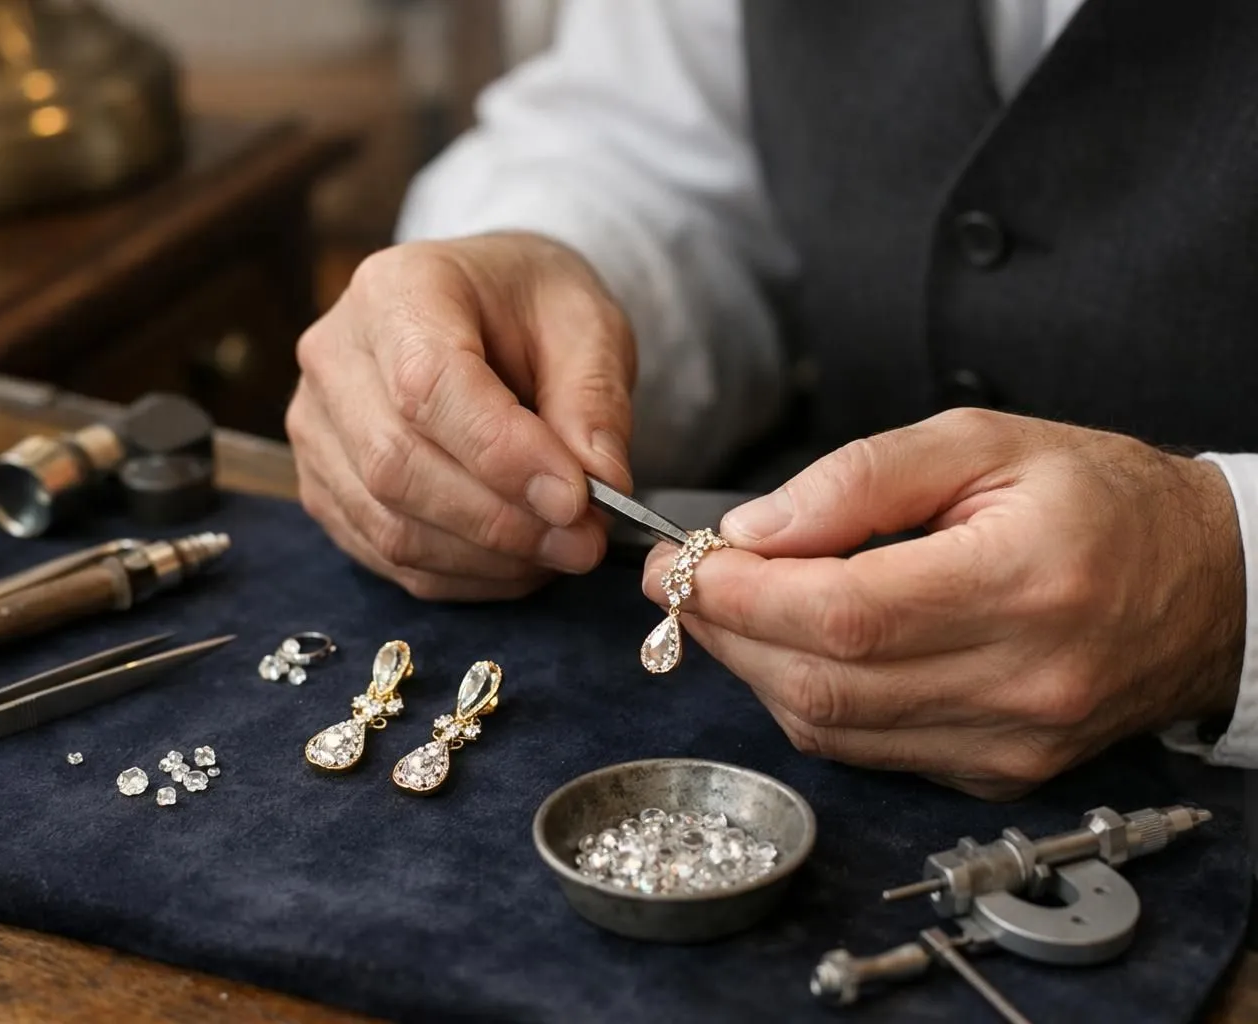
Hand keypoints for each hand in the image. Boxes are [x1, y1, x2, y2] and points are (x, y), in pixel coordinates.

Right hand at [288, 232, 634, 599]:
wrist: (485, 311)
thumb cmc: (531, 308)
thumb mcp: (588, 326)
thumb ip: (593, 402)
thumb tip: (600, 486)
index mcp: (396, 290)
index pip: (428, 386)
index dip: (502, 456)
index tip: (575, 499)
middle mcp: (335, 357)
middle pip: (396, 465)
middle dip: (501, 521)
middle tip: (584, 540)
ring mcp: (318, 428)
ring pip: (389, 524)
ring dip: (487, 558)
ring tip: (561, 550)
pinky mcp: (323, 487)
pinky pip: (385, 555)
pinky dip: (462, 575)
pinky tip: (518, 562)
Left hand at [643, 408, 1245, 798]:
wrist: (1210, 584)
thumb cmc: (1098, 498)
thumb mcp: (982, 442)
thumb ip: (860, 480)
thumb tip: (753, 531)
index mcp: (1023, 583)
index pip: (841, 614)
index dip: (739, 593)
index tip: (676, 561)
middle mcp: (1021, 682)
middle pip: (822, 684)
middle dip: (726, 631)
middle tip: (676, 583)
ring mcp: (1013, 743)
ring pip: (832, 729)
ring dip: (754, 670)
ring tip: (726, 609)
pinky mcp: (1000, 772)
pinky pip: (867, 751)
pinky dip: (809, 702)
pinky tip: (794, 650)